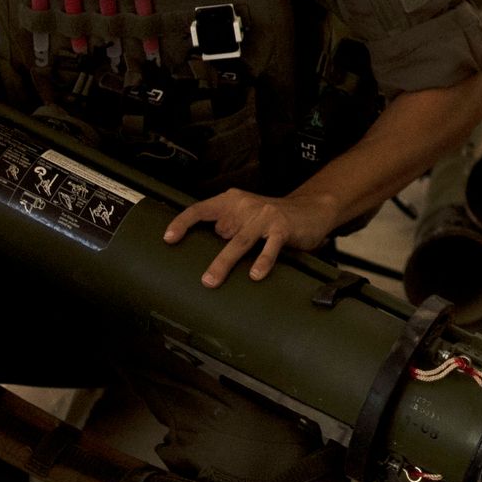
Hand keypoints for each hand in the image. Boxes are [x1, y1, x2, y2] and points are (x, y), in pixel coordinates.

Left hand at [161, 185, 342, 286]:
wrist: (313, 208)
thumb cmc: (274, 218)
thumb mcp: (247, 217)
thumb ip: (228, 229)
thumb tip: (204, 253)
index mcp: (232, 201)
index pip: (200, 209)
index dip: (182, 223)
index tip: (168, 238)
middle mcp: (246, 206)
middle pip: (221, 232)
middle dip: (211, 257)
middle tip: (202, 279)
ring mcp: (264, 216)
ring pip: (240, 241)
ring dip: (224, 262)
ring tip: (212, 280)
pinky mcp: (282, 227)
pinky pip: (270, 247)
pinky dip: (262, 261)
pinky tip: (255, 275)